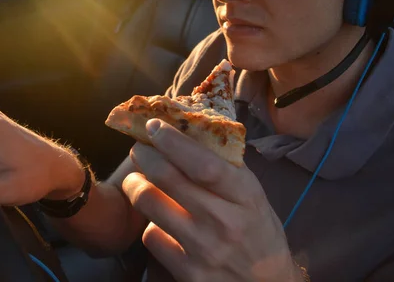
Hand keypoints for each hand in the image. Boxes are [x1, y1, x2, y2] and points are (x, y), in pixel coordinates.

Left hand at [122, 119, 302, 281]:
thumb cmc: (258, 232)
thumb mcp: (253, 196)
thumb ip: (226, 168)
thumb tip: (189, 132)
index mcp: (245, 196)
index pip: (204, 164)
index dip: (174, 142)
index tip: (155, 127)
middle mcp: (224, 221)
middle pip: (168, 178)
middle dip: (144, 156)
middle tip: (139, 149)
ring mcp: (204, 249)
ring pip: (150, 204)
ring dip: (135, 185)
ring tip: (136, 180)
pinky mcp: (188, 273)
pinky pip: (151, 236)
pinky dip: (148, 222)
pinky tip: (155, 219)